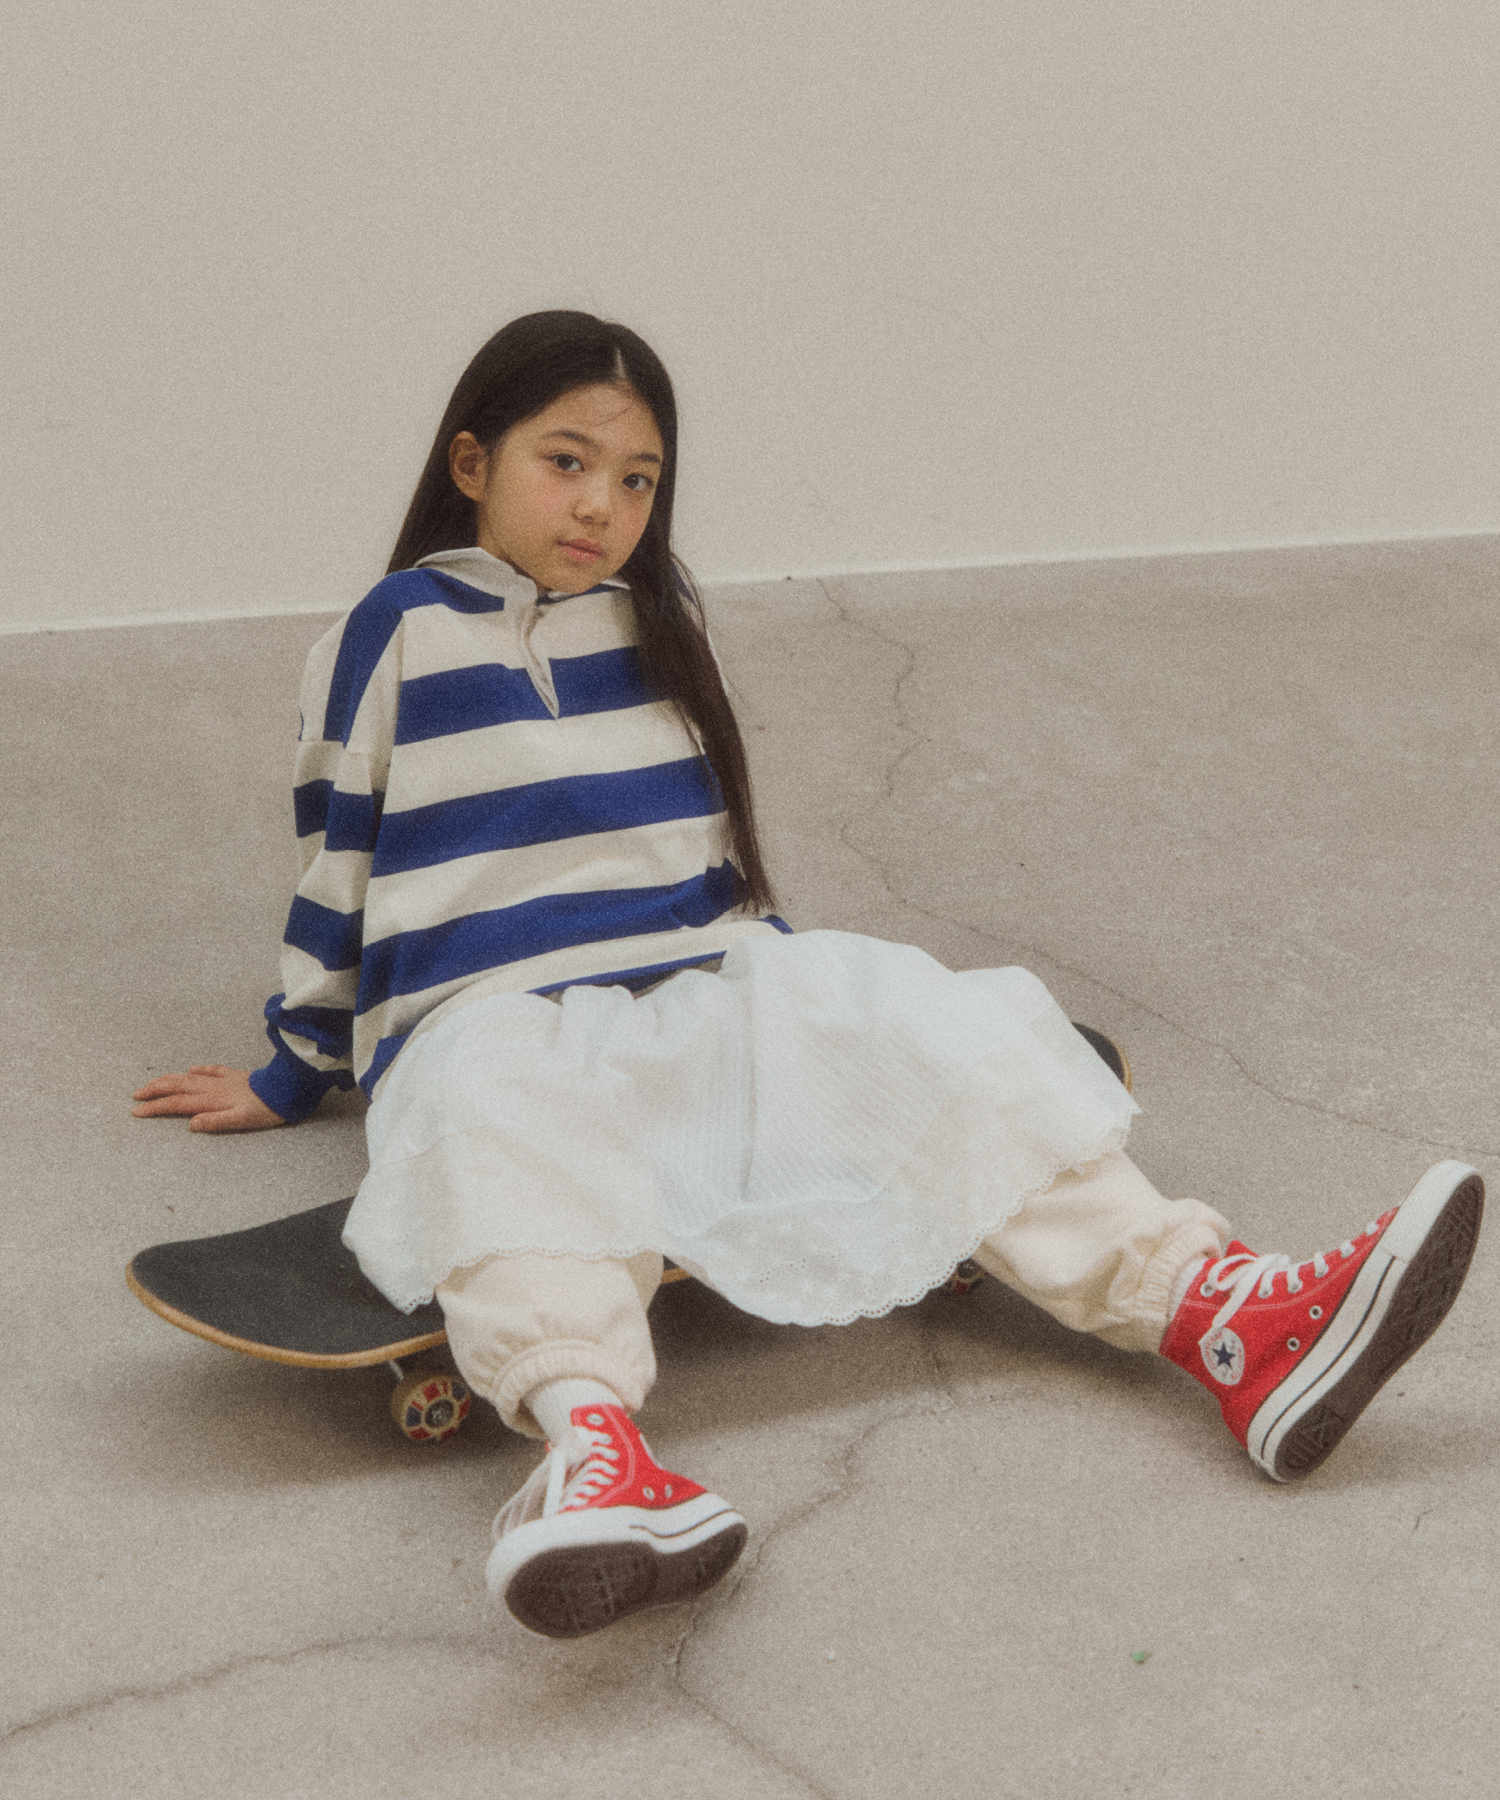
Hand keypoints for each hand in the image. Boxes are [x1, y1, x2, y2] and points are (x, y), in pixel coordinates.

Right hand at [132, 1065, 285, 1132]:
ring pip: (190, 1077)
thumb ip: (215, 1122)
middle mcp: (214, 1088)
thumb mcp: (241, 1121)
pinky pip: (212, 1070)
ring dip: (170, 1079)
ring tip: (154, 1082)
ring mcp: (224, 1080)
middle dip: (155, 1090)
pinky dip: (199, 1069)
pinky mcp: (235, 1076)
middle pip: (178, 1087)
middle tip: (136, 1095)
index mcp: (212, 1100)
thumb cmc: (266, 1110)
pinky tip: (192, 1068)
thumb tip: (191, 1123)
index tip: (137, 1112)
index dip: (156, 1107)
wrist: (287, 1090)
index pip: (177, 1104)